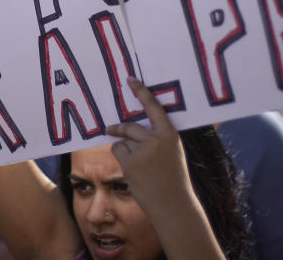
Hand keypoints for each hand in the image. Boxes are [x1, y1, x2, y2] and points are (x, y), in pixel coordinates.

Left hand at [105, 76, 190, 212]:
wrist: (172, 204)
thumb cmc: (173, 177)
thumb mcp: (172, 152)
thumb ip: (157, 137)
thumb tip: (133, 127)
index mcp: (169, 134)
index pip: (154, 107)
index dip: (141, 92)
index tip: (130, 79)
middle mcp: (155, 139)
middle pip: (130, 126)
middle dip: (119, 129)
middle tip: (110, 128)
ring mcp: (141, 151)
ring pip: (121, 141)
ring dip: (124, 150)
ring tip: (139, 167)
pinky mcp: (129, 162)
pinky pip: (118, 152)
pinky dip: (121, 158)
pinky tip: (133, 172)